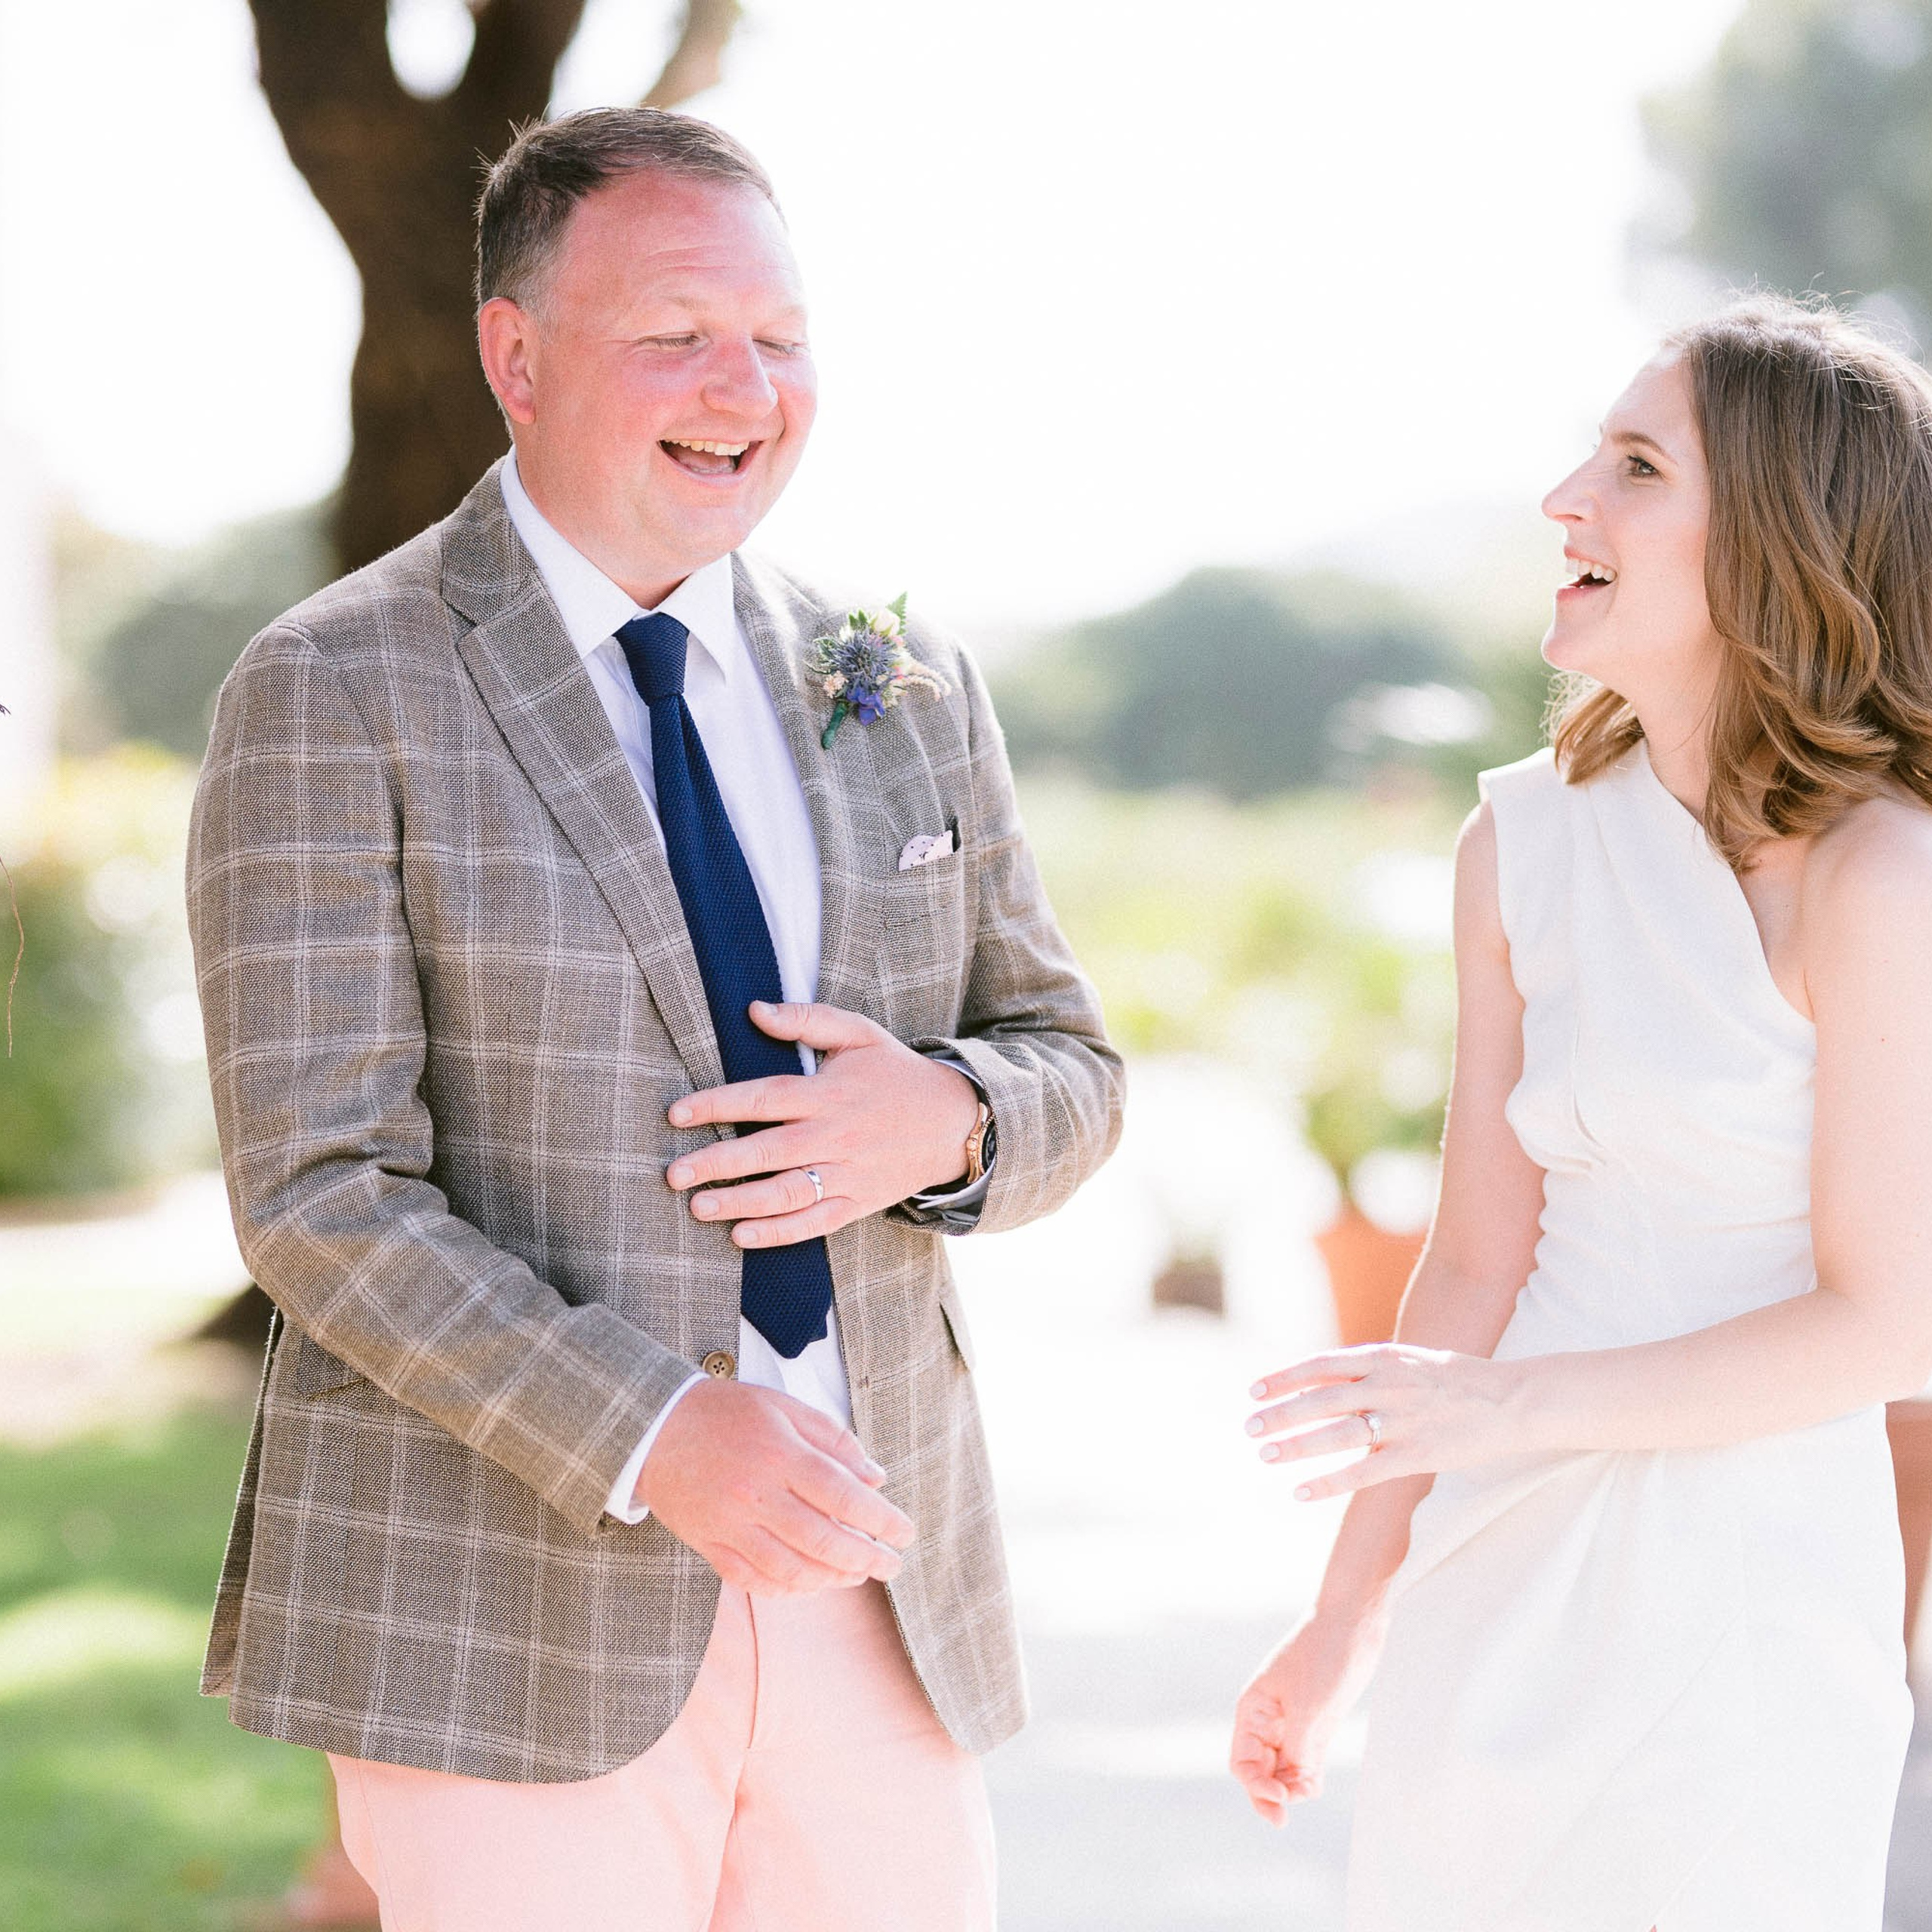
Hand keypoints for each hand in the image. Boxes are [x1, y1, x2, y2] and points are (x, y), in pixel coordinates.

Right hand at [636, 1377, 915, 1594]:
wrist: (651, 1427)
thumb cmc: (723, 1412)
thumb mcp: (783, 1406)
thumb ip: (833, 1439)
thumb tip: (875, 1477)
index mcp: (780, 1454)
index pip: (844, 1496)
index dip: (881, 1520)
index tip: (906, 1533)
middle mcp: (756, 1494)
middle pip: (823, 1539)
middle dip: (867, 1558)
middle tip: (893, 1566)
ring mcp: (730, 1524)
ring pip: (792, 1568)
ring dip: (833, 1577)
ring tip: (858, 1575)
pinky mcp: (709, 1544)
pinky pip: (753, 1579)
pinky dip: (787, 1587)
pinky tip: (811, 1583)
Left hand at [666, 1001, 981, 1245]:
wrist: (953, 1121)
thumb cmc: (895, 1073)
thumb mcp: (859, 1033)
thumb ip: (807, 1019)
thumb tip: (755, 1010)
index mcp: (828, 1092)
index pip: (764, 1098)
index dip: (718, 1105)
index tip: (676, 1114)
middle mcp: (834, 1135)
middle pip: (768, 1152)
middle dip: (717, 1164)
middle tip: (673, 1175)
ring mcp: (847, 1173)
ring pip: (787, 1193)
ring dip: (740, 1203)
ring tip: (697, 1208)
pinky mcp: (858, 1202)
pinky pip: (814, 1223)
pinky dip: (779, 1233)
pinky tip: (742, 1235)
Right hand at [1231, 1613, 1384, 1822]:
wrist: (1352, 1623)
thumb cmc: (1323, 1656)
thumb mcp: (1307, 1706)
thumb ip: (1296, 1748)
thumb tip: (1293, 1784)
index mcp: (1253, 1710)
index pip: (1243, 1761)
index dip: (1255, 1785)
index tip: (1280, 1797)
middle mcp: (1268, 1721)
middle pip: (1259, 1770)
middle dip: (1268, 1795)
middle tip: (1282, 1820)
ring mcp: (1292, 1724)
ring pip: (1282, 1770)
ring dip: (1290, 1788)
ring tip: (1306, 1794)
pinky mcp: (1316, 1724)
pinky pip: (1304, 1762)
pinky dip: (1307, 1778)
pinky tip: (1313, 1786)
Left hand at [1245, 1343, 1516, 1501]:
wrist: (1514, 1400)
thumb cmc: (1461, 1379)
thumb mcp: (1413, 1359)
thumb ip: (1374, 1367)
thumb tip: (1331, 1376)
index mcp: (1385, 1358)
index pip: (1322, 1366)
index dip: (1285, 1378)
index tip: (1254, 1390)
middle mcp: (1389, 1385)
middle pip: (1321, 1400)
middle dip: (1280, 1414)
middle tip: (1249, 1427)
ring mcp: (1404, 1421)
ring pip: (1337, 1435)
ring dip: (1296, 1446)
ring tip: (1265, 1455)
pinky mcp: (1419, 1454)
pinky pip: (1364, 1472)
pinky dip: (1328, 1482)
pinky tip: (1300, 1492)